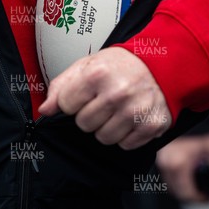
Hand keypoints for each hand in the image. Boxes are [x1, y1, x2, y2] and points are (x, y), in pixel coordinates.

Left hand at [38, 47, 171, 149]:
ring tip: (118, 109)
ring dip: (108, 127)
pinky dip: (127, 134)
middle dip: (91, 114)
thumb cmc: (123, 65)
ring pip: (104, 138)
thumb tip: (46, 109)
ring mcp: (135, 111)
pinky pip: (125, 144)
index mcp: (97, 75)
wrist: (162, 64)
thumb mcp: (88, 64)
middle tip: (104, 101)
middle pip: (84, 124)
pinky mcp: (150, 125)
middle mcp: (117, 93)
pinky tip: (132, 117)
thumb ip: (62, 85)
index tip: (85, 94)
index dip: (73, 101)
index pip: (66, 106)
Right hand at [156, 133, 208, 202]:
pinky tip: (188, 179)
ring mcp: (161, 162)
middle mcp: (166, 164)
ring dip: (184, 190)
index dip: (200, 199)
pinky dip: (178, 182)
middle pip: (177, 193)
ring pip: (171, 186)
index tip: (208, 199)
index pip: (187, 193)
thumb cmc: (198, 128)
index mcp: (179, 163)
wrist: (186, 113)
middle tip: (204, 196)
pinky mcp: (159, 158)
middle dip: (192, 197)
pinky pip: (167, 177)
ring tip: (197, 189)